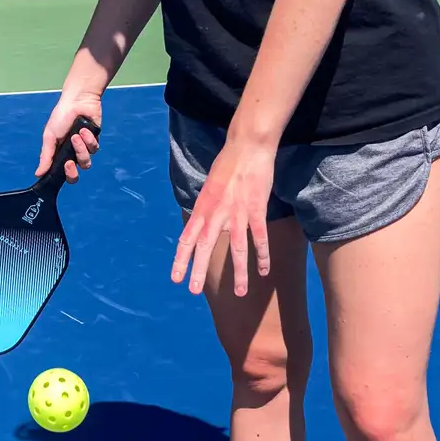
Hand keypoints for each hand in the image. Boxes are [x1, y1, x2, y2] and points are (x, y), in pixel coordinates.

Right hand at [36, 91, 102, 183]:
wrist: (78, 101)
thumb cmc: (61, 117)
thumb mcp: (49, 137)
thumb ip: (45, 156)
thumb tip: (38, 174)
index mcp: (59, 154)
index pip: (62, 173)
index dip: (65, 175)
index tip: (63, 167)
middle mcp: (71, 154)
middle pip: (76, 175)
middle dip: (73, 171)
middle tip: (69, 162)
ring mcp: (84, 149)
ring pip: (85, 162)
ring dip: (80, 149)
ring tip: (76, 135)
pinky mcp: (94, 141)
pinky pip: (94, 149)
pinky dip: (89, 140)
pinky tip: (84, 129)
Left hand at [172, 136, 275, 296]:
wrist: (247, 148)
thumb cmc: (227, 166)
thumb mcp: (208, 189)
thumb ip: (205, 210)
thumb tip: (200, 226)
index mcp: (202, 209)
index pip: (186, 239)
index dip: (181, 260)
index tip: (176, 278)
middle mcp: (216, 214)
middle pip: (204, 247)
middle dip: (198, 270)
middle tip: (193, 291)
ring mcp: (237, 213)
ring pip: (237, 249)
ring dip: (238, 272)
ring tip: (239, 292)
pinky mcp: (256, 210)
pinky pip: (260, 238)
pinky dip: (262, 256)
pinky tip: (263, 271)